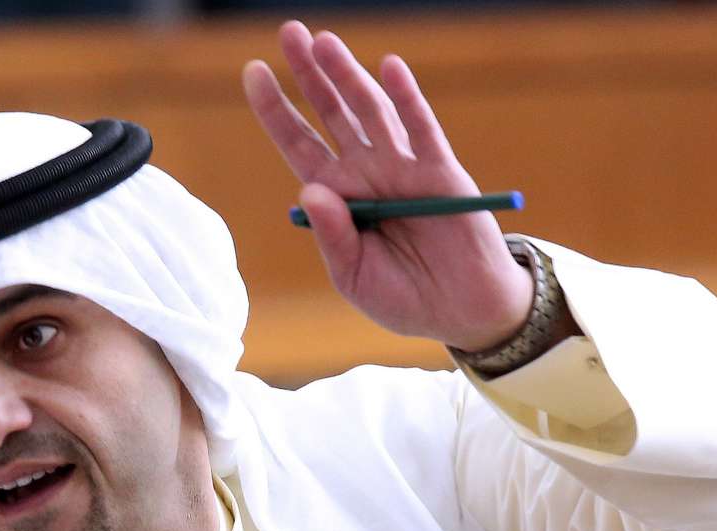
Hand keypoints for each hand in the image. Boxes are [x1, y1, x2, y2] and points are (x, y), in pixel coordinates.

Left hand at [242, 21, 533, 352]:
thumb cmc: (402, 297)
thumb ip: (332, 236)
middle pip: (331, 113)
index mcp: (337, 196)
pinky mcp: (440, 172)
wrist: (462, 311)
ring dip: (349, 75)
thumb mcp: (354, 276)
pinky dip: (406, 98)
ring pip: (371, 111)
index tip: (254, 71)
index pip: (298, 143)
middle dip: (309, 74)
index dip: (276, 109)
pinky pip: (421, 129)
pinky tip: (388, 67)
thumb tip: (312, 188)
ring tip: (324, 43)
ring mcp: (403, 167)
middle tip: (290, 33)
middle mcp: (366, 172)